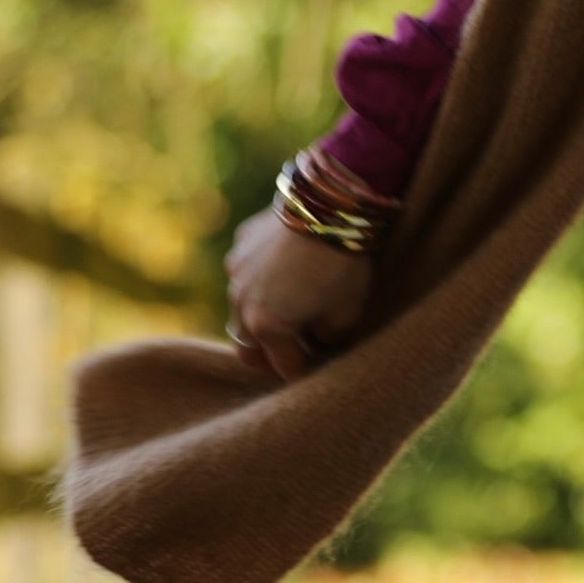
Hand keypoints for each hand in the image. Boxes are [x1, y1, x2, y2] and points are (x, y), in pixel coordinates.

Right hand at [224, 206, 372, 379]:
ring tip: (287, 313)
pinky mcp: (239, 245)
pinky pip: (244, 275)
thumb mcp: (347, 313)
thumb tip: (317, 340)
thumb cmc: (343, 266)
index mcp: (268, 327)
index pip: (284, 368)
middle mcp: (241, 302)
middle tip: (292, 353)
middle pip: (248, 347)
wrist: (330, 207)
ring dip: (259, 319)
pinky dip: (260, 283)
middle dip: (268, 356)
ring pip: (240, 310)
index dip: (304, 375)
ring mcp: (236, 272)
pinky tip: (284, 273)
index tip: (316, 375)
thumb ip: (326, 338)